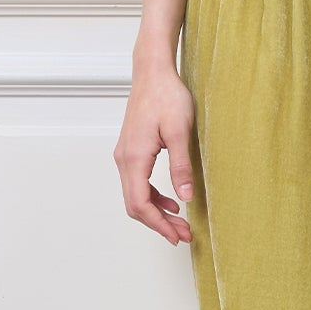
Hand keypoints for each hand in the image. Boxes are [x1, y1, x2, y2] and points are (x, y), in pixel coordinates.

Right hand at [115, 55, 197, 244]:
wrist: (152, 73)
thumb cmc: (167, 96)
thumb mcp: (181, 131)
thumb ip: (182, 166)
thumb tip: (186, 198)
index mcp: (134, 158)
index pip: (140, 203)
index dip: (158, 225)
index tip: (177, 236)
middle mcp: (124, 160)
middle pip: (135, 205)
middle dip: (158, 224)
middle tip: (183, 235)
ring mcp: (125, 156)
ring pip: (135, 196)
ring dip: (156, 212)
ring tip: (180, 223)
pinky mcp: (131, 151)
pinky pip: (137, 183)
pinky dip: (152, 197)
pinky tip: (171, 201)